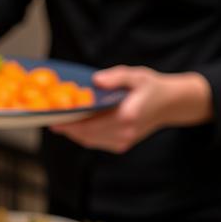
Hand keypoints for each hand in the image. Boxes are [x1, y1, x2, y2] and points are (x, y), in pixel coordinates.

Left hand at [52, 66, 211, 153]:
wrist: (170, 104)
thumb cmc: (151, 86)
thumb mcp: (136, 75)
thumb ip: (117, 77)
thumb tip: (96, 82)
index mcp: (126, 116)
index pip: (90, 124)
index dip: (69, 124)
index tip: (53, 120)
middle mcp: (124, 133)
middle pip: (86, 135)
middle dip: (68, 129)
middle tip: (51, 120)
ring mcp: (123, 142)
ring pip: (90, 141)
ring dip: (74, 134)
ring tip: (60, 123)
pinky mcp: (122, 146)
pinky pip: (97, 142)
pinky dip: (85, 135)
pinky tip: (76, 126)